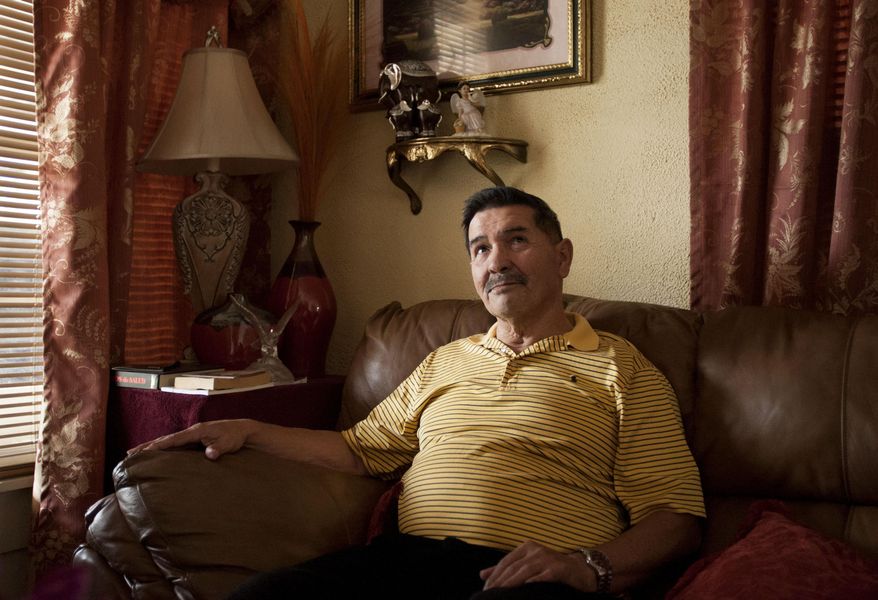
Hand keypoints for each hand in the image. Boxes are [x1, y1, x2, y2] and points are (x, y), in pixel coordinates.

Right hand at [127, 419, 255, 459]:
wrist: (243, 431)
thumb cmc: (235, 436)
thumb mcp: (228, 443)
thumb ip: (218, 448)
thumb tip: (209, 455)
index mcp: (196, 431)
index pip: (173, 440)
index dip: (158, 446)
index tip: (143, 452)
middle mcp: (192, 432)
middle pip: (166, 439)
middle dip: (148, 446)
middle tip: (129, 454)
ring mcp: (193, 435)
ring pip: (169, 442)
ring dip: (153, 447)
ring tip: (136, 454)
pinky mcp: (195, 440)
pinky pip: (176, 445)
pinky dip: (164, 449)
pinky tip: (157, 456)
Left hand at [480, 541, 594, 591]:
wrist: (581, 570)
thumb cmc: (551, 568)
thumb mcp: (528, 565)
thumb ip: (507, 569)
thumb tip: (482, 574)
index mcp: (527, 547)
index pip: (506, 562)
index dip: (495, 575)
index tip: (486, 588)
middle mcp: (536, 550)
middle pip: (514, 567)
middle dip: (500, 581)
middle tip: (490, 594)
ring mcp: (548, 558)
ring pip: (525, 571)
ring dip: (512, 583)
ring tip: (501, 593)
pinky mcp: (559, 569)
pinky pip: (544, 576)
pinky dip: (534, 581)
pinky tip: (526, 588)